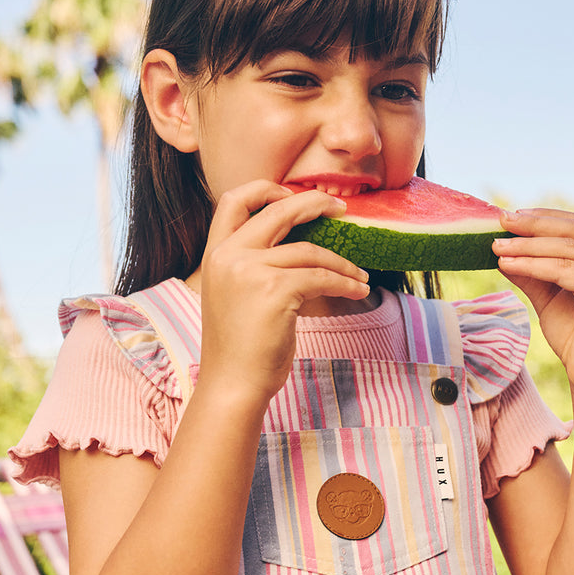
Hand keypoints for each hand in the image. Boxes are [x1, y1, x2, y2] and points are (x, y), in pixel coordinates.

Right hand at [195, 179, 369, 405]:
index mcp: (214, 254)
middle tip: (340, 209)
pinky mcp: (276, 290)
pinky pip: (322, 277)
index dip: (265, 189)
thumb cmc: (240, 349)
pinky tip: (359, 290)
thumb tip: (298, 247)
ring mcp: (250, 271)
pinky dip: (346, 282)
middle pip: (277, 209)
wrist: (233, 385)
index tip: (293, 194)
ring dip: (341, 262)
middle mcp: (228, 256)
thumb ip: (252, 266)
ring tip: (359, 274)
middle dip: (314, 203)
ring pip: (309, 250)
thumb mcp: (234, 296)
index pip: (233, 200)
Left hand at [492, 209, 573, 393]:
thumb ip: (533, 272)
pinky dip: (532, 265)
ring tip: (495, 246)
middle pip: (572, 230)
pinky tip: (507, 264)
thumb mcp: (549, 298)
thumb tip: (504, 249)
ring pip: (565, 248)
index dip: (543, 218)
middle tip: (500, 220)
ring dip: (526, 245)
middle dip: (532, 224)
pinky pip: (563, 269)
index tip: (510, 216)